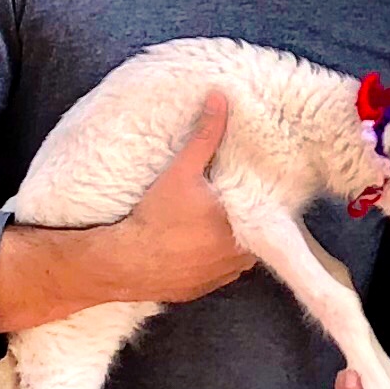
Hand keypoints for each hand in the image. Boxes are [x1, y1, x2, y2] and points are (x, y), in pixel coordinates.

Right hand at [100, 97, 254, 306]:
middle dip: (239, 221)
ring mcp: (220, 278)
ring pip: (234, 256)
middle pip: (250, 235)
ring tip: (208, 224)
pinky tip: (194, 245)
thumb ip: (206, 135)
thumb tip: (220, 98)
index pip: (263, 214)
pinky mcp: (201, 290)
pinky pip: (215, 272)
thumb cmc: (157, 217)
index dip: (254, 203)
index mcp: (243, 229)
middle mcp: (238, 259)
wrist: (126, 262)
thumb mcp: (182, 170)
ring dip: (226, 243)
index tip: (244, 192)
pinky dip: (209, 260)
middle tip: (224, 204)